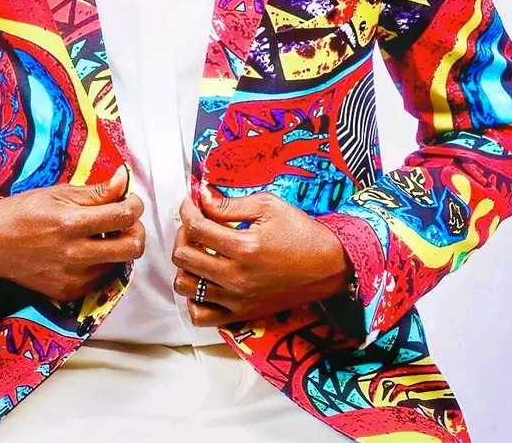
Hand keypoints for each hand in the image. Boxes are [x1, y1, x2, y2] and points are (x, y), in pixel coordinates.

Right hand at [0, 164, 144, 301]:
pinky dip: (101, 263)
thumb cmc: (24, 211)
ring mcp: (71, 278)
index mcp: (71, 222)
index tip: (130, 202)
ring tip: (100, 235)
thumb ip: (95, 192)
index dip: (134, 206)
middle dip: (136, 231)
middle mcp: (73, 254)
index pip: (123, 216)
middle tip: (126, 222)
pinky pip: (100, 278)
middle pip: (131, 248)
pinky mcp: (67, 292)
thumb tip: (124, 181)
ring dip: (117, 247)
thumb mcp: (58, 193)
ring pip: (118, 264)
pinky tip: (86, 251)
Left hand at [171, 184, 352, 326]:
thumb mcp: (268, 206)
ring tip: (197, 251)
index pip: (196, 228)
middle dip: (183, 233)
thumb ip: (229, 203)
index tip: (191, 202)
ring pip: (186, 287)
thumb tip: (201, 196)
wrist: (328, 266)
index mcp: (244, 247)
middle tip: (195, 223)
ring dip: (185, 265)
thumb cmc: (300, 232)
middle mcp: (237, 277)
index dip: (187, 210)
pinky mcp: (241, 314)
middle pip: (184, 257)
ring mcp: (237, 299)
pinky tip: (204, 279)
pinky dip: (193, 298)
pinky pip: (200, 315)